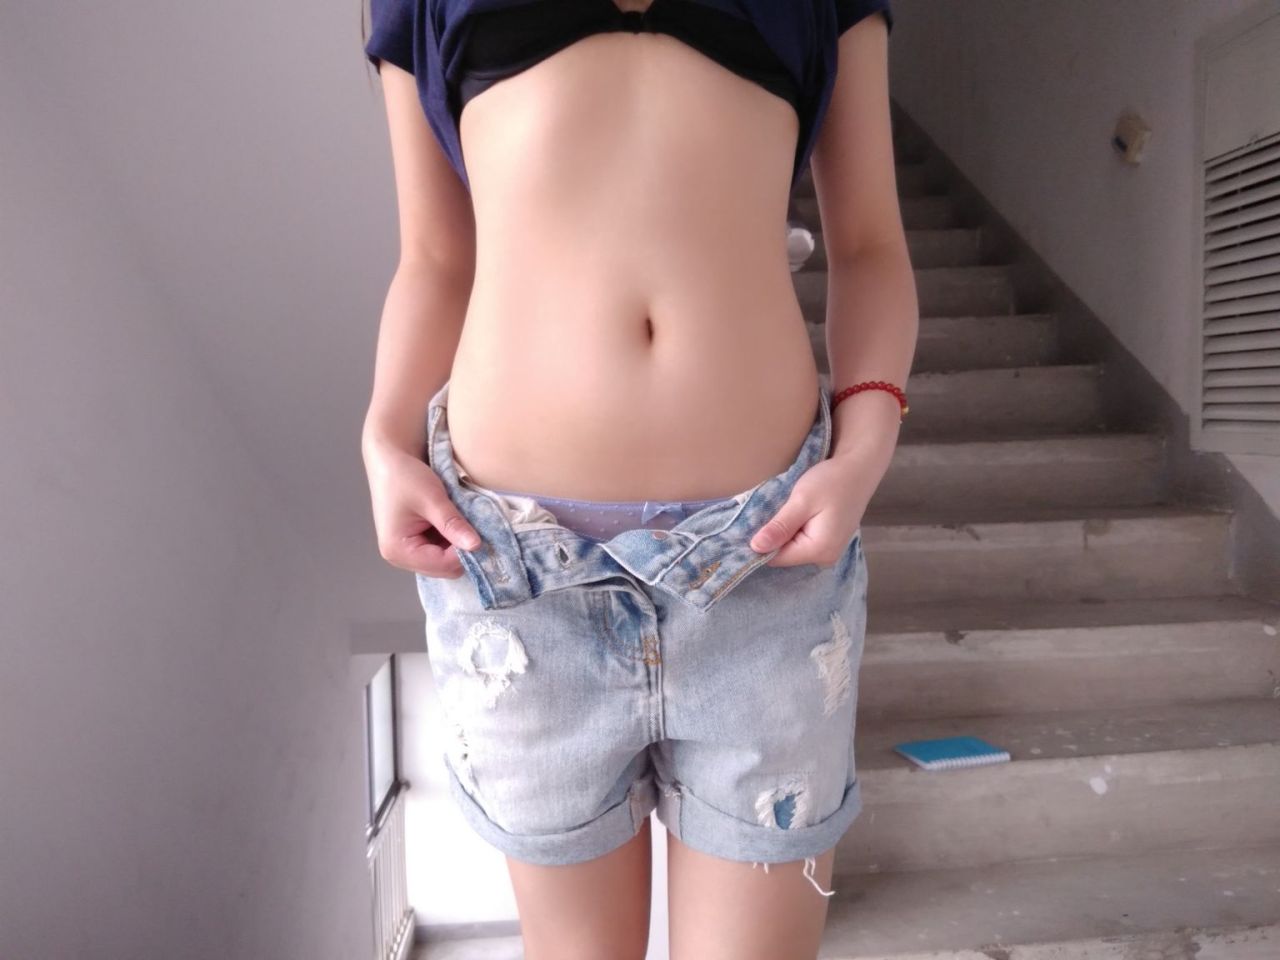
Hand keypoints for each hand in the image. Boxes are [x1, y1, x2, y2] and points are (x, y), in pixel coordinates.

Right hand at [363, 434, 483, 578]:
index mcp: (398, 550)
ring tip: (467, 523)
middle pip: (443, 568)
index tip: (483, 534)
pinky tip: (458, 523)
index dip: (465, 552)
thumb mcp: (432, 499)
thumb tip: (476, 546)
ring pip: (444, 561)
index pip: (442, 565)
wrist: (390, 459)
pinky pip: (440, 551)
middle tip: (478, 528)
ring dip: (458, 545)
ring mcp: (406, 552)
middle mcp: (400, 557)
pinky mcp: (414, 543)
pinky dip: (452, 540)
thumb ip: (453, 524)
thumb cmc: (405, 476)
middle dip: (462, 551)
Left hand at [749, 446, 884, 567]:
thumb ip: (780, 527)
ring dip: (781, 533)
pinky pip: (801, 543)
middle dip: (771, 538)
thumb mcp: (802, 501)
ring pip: (791, 549)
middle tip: (764, 513)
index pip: (776, 558)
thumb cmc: (831, 481)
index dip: (760, 544)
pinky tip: (790, 515)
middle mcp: (825, 558)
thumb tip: (755, 547)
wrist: (858, 469)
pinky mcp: (828, 543)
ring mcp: (828, 552)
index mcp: (819, 550)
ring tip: (778, 511)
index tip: (748, 525)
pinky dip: (792, 531)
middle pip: (784, 556)